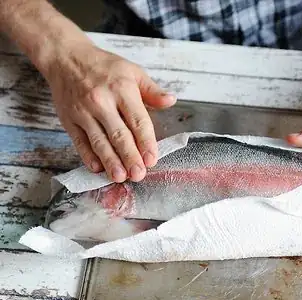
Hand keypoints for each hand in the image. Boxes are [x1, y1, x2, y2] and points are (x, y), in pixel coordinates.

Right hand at [45, 43, 175, 182]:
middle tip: (139, 175)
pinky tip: (98, 169)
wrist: (66, 58)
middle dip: (130, 157)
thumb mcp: (132, 71)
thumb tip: (171, 101)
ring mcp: (83, 112)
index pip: (138, 121)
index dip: (146, 142)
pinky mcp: (69, 120)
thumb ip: (152, 90)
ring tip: (120, 177)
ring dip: (110, 161)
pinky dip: (88, 157)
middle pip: (119, 134)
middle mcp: (102, 102)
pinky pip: (80, 142)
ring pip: (99, 141)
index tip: (152, 159)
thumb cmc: (104, 67)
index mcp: (122, 89)